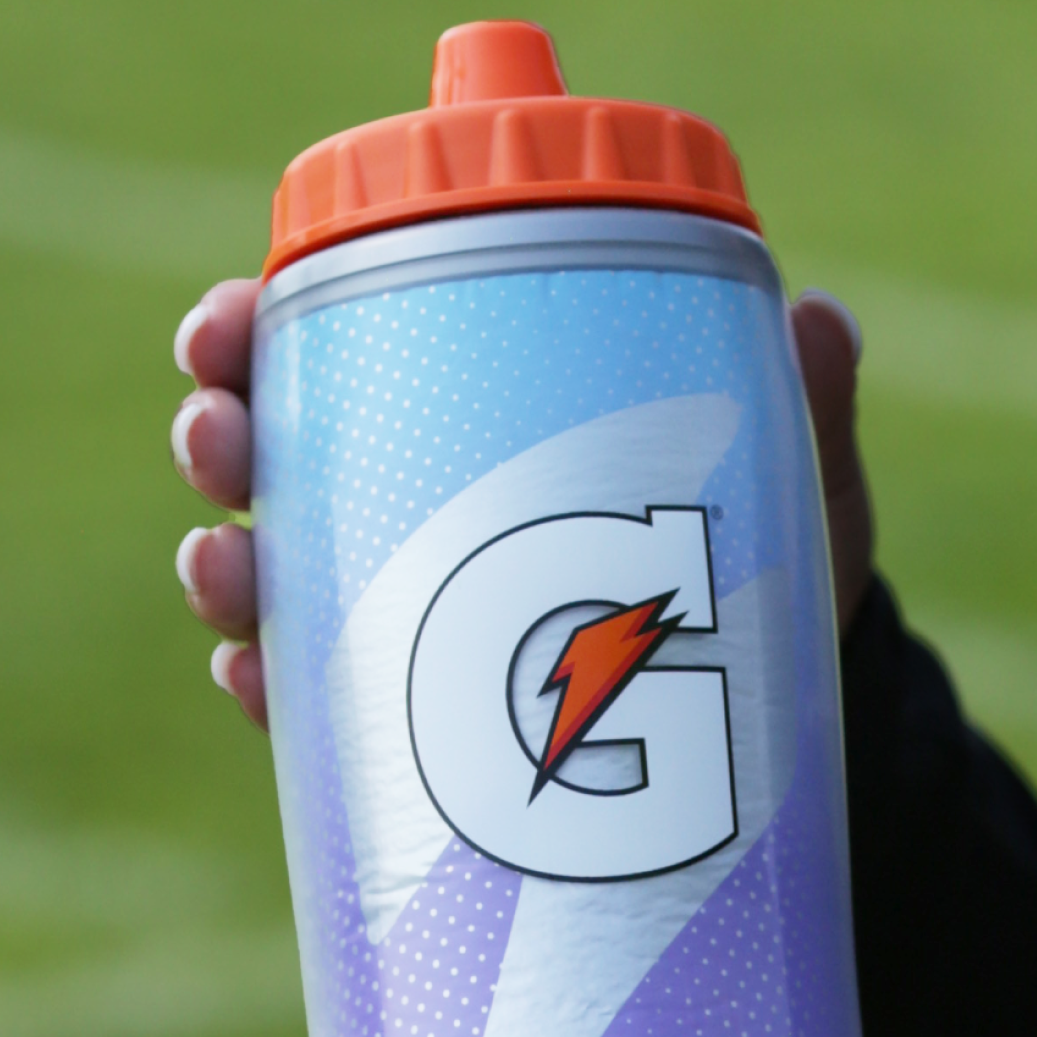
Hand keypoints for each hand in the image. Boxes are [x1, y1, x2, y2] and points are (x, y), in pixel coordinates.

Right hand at [168, 281, 875, 729]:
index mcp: (471, 399)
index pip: (340, 335)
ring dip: (221, 558)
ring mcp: (394, 612)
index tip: (239, 312)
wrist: (763, 724)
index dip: (260, 316)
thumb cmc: (760, 565)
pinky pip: (308, 698)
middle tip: (219, 434)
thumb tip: (819, 321)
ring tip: (225, 567)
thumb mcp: (785, 483)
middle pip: (270, 443)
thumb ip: (798, 406)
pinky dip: (266, 682)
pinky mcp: (399, 720)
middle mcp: (410, 497)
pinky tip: (255, 678)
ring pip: (268, 566)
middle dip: (217, 428)